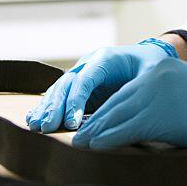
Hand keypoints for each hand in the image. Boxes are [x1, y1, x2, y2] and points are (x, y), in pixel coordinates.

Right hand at [25, 39, 175, 132]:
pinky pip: (58, 96)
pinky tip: (34, 118)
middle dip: (56, 107)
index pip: (86, 79)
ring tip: (37, 126)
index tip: (73, 122)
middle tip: (48, 127)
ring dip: (47, 108)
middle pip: (67, 84)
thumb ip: (143, 84)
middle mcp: (88, 64)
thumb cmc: (149, 65)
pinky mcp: (78, 87)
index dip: (77, 100)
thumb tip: (136, 103)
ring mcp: (81, 74)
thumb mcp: (152, 71)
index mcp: (105, 58)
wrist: (145, 57)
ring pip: (59, 90)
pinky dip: (46, 107)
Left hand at [72, 57, 186, 148]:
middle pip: (112, 100)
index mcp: (159, 68)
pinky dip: (108, 138)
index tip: (84, 121)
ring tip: (79, 143)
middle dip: (90, 119)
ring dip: (94, 130)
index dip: (100, 107)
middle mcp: (154, 74)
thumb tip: (136, 126)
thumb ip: (160, 103)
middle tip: (72, 134)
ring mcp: (157, 91)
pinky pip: (127, 127)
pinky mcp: (162, 112)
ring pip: (115, 113)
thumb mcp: (185, 96)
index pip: (121, 89)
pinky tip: (95, 145)